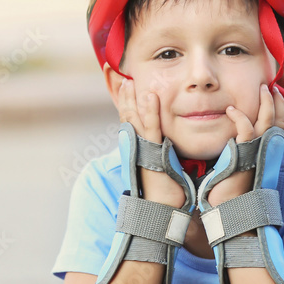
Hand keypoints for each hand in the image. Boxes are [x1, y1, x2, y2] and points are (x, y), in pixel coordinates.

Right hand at [117, 79, 186, 207]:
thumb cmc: (165, 189)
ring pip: (134, 118)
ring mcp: (142, 148)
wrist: (161, 208)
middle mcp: (135, 145)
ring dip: (131, 98)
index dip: (125, 101)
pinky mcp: (152, 153)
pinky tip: (149, 96)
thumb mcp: (161, 165)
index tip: (123, 84)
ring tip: (129, 80)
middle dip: (122, 95)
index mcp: (137, 146)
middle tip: (118, 75)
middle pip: (126, 114)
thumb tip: (164, 143)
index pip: (129, 119)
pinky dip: (149, 112)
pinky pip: (151, 128)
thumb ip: (160, 151)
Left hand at [207, 84, 283, 206]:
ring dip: (265, 102)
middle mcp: (266, 151)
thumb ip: (244, 148)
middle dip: (276, 101)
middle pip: (278, 120)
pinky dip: (240, 116)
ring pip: (267, 121)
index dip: (279, 109)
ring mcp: (257, 152)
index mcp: (266, 152)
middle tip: (270, 86)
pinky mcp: (244, 154)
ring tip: (262, 88)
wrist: (227, 206)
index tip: (274, 94)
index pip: (279, 126)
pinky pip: (246, 129)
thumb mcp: (241, 161)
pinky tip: (231, 109)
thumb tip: (238, 136)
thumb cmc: (229, 186)